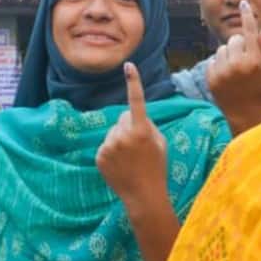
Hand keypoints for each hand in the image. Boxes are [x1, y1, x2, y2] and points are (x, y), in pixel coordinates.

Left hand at [96, 62, 169, 216]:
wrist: (144, 195)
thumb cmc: (157, 167)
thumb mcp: (160, 143)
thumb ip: (147, 125)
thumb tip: (131, 116)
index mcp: (141, 130)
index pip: (136, 101)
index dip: (133, 82)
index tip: (128, 66)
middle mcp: (123, 135)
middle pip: (123, 117)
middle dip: (130, 125)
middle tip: (140, 147)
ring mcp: (109, 146)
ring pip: (113, 131)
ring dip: (120, 139)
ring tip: (130, 158)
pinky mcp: (99, 156)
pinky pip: (106, 144)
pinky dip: (112, 151)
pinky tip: (121, 165)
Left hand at [207, 0, 260, 133]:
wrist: (244, 113)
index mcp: (254, 62)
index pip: (249, 32)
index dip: (246, 16)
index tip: (243, 3)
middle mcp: (237, 65)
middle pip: (234, 39)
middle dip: (240, 45)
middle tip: (245, 59)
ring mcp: (222, 72)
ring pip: (222, 49)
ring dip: (229, 54)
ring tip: (236, 69)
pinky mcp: (211, 77)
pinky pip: (213, 59)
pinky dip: (220, 64)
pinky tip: (227, 76)